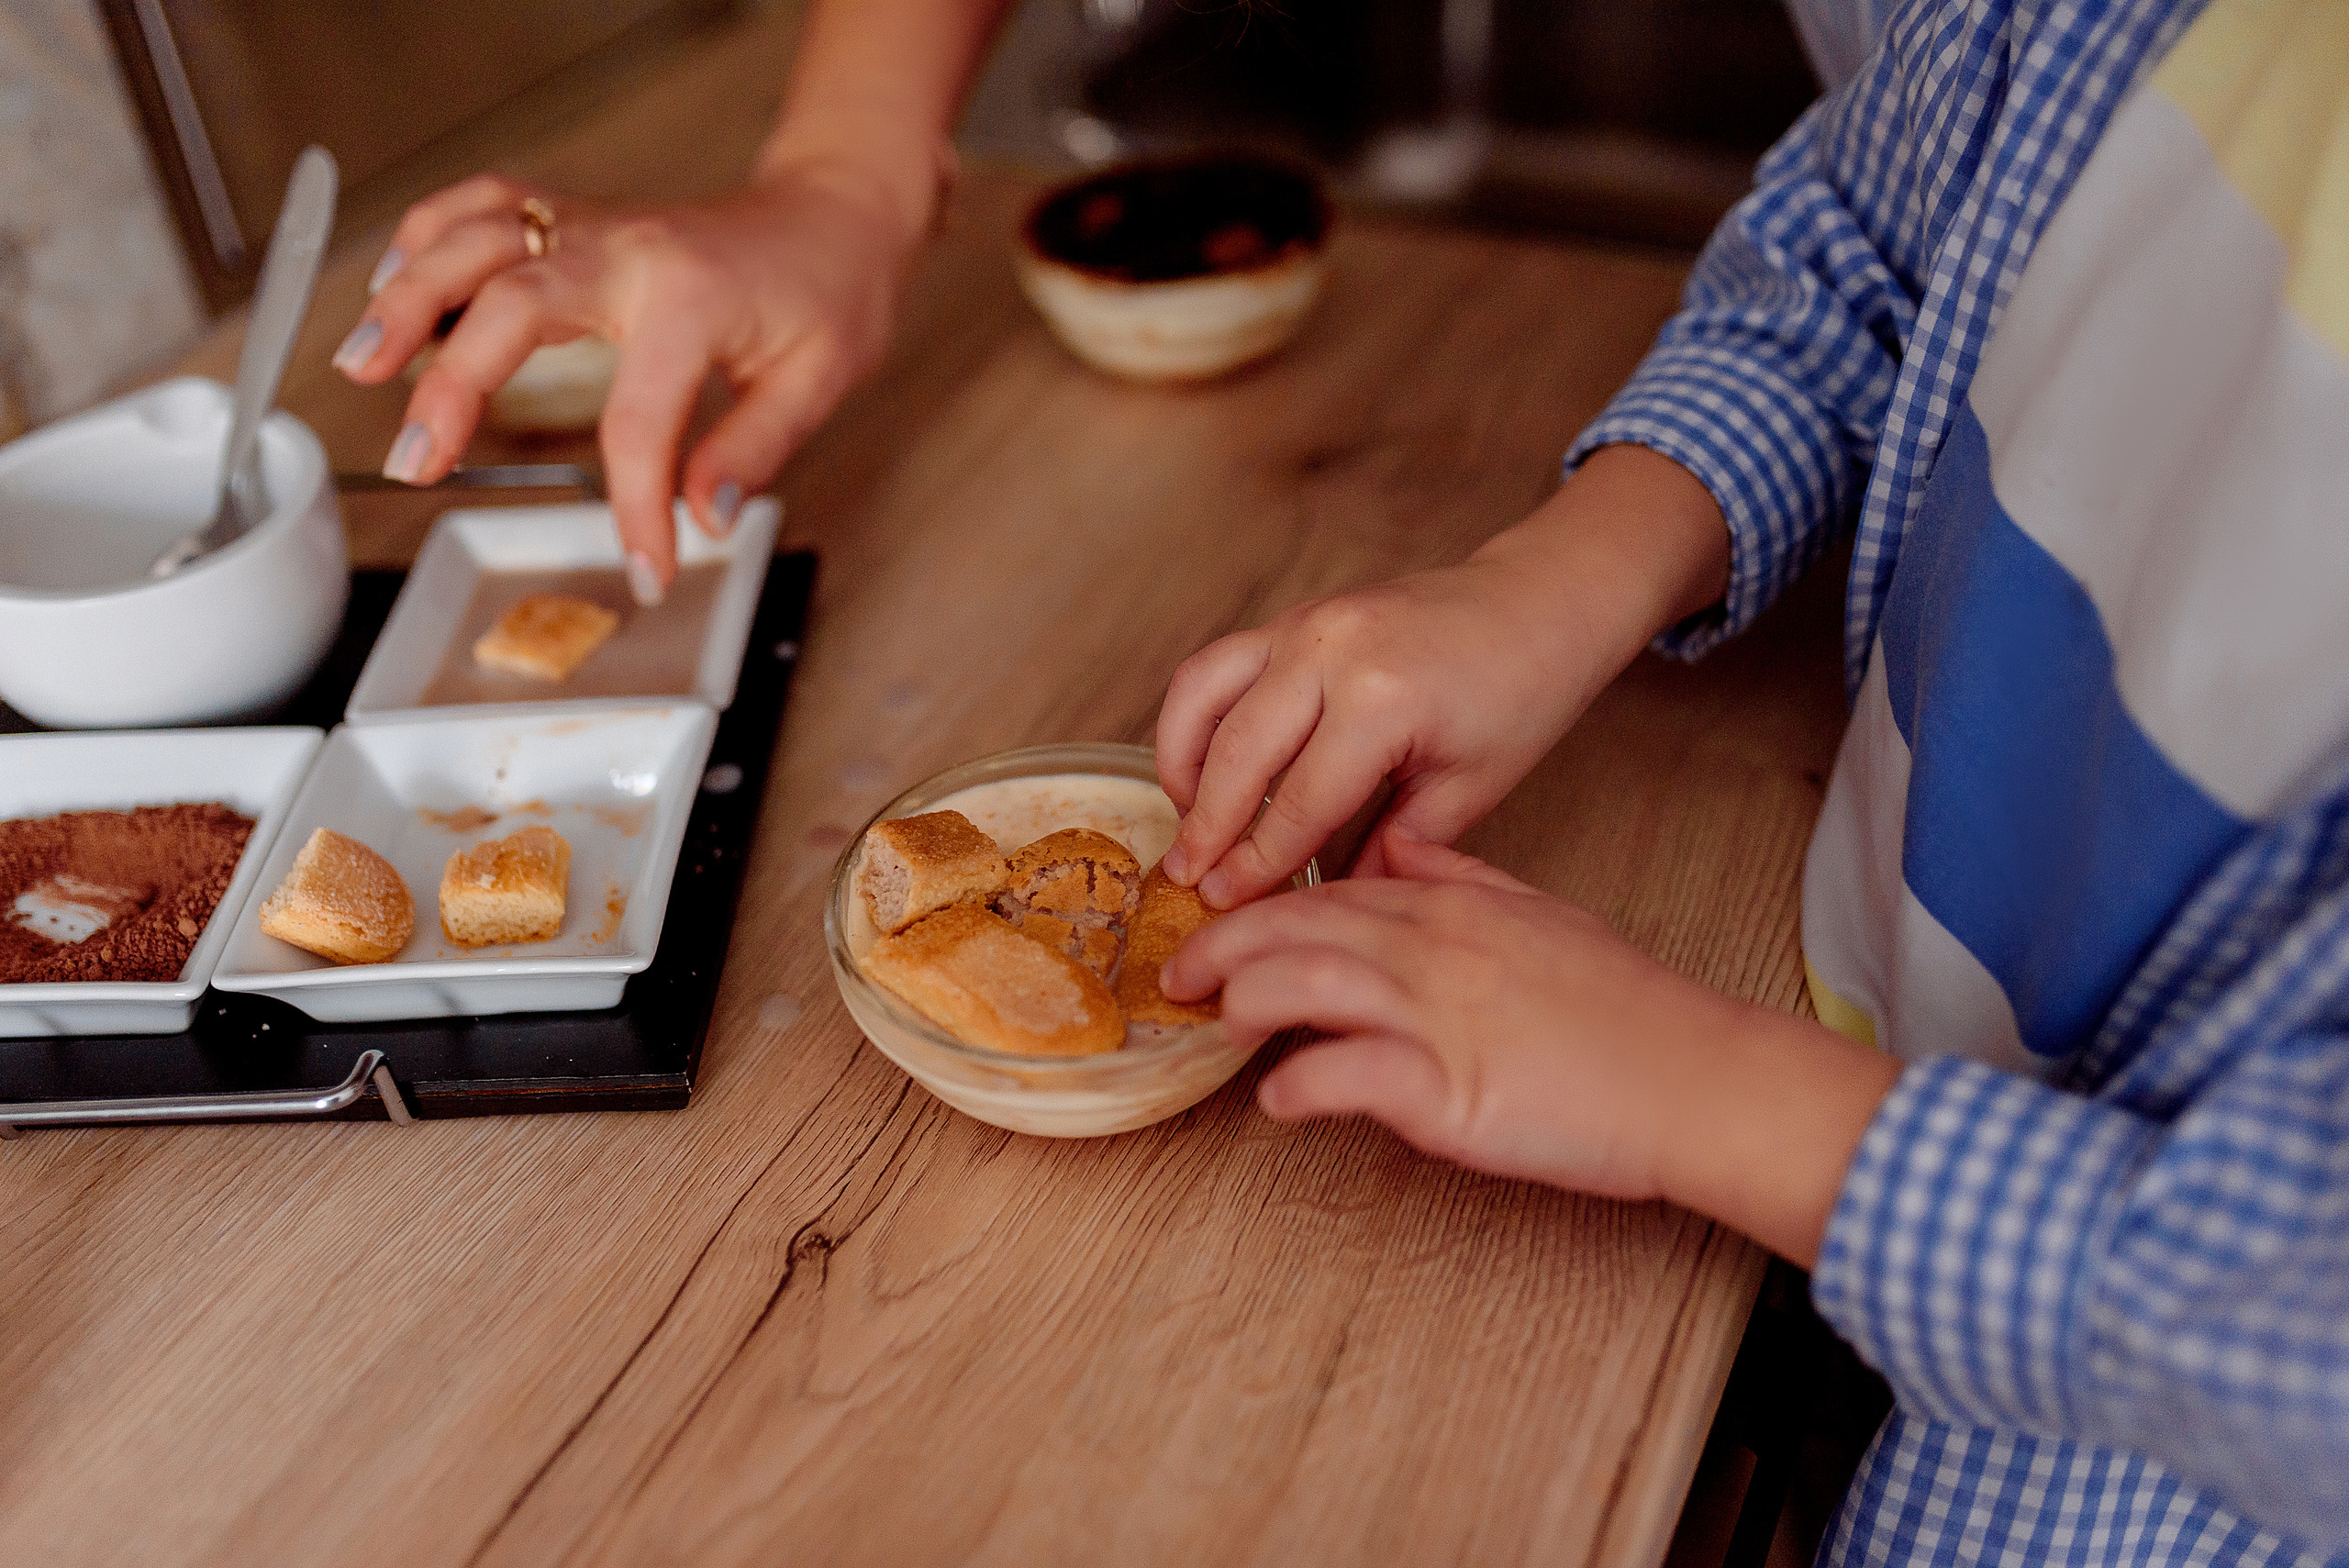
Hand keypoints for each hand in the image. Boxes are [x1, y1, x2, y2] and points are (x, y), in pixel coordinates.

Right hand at [332, 156, 922, 599]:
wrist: (834, 211)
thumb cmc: (832, 291)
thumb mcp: (820, 379)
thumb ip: (754, 449)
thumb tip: (706, 518)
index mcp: (692, 299)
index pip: (641, 419)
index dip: (635, 505)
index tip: (646, 568)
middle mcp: (628, 249)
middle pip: (512, 304)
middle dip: (452, 385)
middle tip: (414, 461)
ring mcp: (594, 225)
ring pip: (478, 241)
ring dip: (408, 297)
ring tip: (358, 366)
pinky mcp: (577, 219)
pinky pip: (484, 206)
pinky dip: (428, 238)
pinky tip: (392, 285)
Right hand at [1153, 445, 1731, 907]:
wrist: (1540, 602)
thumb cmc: (1521, 694)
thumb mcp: (1469, 789)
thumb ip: (1392, 848)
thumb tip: (1327, 905)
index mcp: (1383, 700)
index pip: (1299, 803)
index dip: (1257, 864)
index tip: (1223, 906)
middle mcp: (1330, 651)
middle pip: (1239, 754)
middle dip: (1206, 827)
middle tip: (1185, 881)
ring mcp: (1305, 623)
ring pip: (1203, 695)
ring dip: (1181, 764)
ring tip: (1185, 823)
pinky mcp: (1294, 615)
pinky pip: (1217, 665)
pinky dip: (1195, 717)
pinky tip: (1202, 766)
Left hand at [1166, 834, 1899, 1263]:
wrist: (1697, 1074)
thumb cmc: (1623, 1006)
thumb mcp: (1537, 912)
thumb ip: (1463, 874)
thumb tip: (1401, 840)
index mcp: (1450, 904)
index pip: (1327, 891)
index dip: (1258, 909)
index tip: (1216, 932)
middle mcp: (1433, 947)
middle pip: (1294, 927)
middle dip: (1221, 948)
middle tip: (1178, 977)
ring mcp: (1439, 1015)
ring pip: (1303, 983)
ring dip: (1245, 1005)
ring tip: (1217, 1029)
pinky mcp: (1451, 1090)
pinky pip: (1346, 1076)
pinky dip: (1297, 1087)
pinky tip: (1278, 1101)